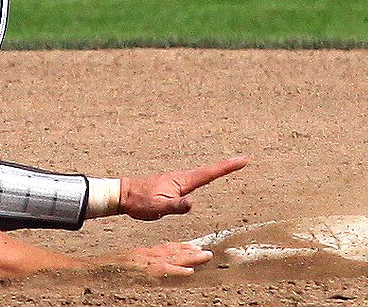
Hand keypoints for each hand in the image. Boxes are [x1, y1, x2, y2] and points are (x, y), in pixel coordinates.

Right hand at [102, 242, 213, 276]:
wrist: (91, 270)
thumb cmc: (105, 270)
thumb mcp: (123, 264)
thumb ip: (138, 264)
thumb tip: (151, 269)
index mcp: (141, 253)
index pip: (165, 248)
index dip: (181, 248)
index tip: (194, 247)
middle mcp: (144, 255)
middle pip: (171, 252)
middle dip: (190, 252)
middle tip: (208, 252)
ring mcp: (143, 262)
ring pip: (171, 259)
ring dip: (189, 258)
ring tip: (205, 257)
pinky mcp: (142, 271)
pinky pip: (162, 271)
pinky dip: (176, 271)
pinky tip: (188, 271)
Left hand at [120, 156, 248, 220]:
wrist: (124, 195)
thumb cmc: (140, 202)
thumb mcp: (158, 207)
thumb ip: (175, 206)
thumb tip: (193, 204)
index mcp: (182, 181)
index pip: (209, 173)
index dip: (227, 166)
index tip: (243, 159)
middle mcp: (182, 179)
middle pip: (209, 171)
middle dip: (227, 165)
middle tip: (244, 159)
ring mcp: (177, 182)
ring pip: (201, 175)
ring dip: (217, 170)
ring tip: (232, 165)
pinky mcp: (173, 186)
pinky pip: (194, 181)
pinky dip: (205, 176)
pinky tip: (207, 177)